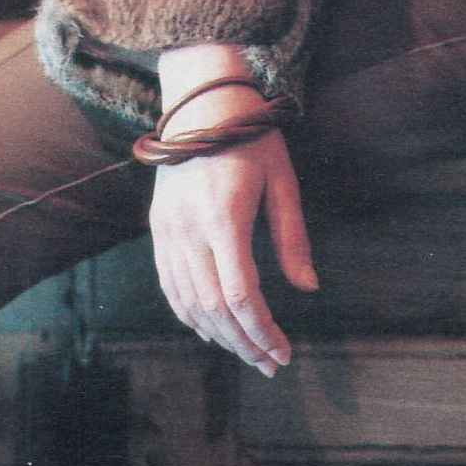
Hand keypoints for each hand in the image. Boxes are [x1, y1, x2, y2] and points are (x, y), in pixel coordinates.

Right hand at [148, 44, 317, 377]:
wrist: (202, 102)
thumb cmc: (252, 137)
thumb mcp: (282, 181)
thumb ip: (292, 236)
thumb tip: (308, 287)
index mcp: (223, 216)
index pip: (238, 294)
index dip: (261, 331)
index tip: (283, 352)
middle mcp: (188, 228)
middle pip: (212, 308)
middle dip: (243, 343)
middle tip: (271, 364)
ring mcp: (167, 231)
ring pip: (187, 303)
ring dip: (218, 336)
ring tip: (248, 352)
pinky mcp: (158, 229)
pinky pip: (169, 286)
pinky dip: (190, 315)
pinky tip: (212, 329)